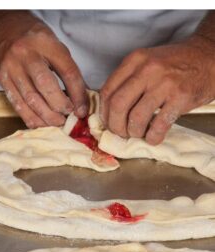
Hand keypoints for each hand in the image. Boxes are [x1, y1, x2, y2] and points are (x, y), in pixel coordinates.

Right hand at [0, 12, 87, 127]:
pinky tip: (41, 123)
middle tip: (69, 117)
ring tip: (58, 123)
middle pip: (46, 85)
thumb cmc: (32, 38)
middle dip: (60, 106)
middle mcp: (26, 54)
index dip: (78, 94)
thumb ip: (67, 70)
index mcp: (46, 43)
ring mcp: (11, 67)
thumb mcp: (55, 45)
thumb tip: (80, 99)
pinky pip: (17, 104)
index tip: (82, 110)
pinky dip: (31, 118)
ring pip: (30, 98)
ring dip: (47, 116)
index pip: (67, 71)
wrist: (1, 28)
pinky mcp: (1, 79)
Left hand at [100, 36, 214, 144]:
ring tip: (138, 134)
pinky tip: (153, 137)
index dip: (104, 113)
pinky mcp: (181, 97)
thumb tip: (110, 110)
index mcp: (134, 61)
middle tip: (120, 133)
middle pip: (117, 105)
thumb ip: (127, 81)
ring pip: (136, 117)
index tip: (108, 122)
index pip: (107, 91)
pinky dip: (153, 137)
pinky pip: (159, 125)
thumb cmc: (174, 64)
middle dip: (115, 126)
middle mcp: (147, 70)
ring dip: (134, 132)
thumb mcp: (146, 63)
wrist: (208, 57)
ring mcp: (164, 83)